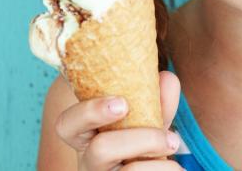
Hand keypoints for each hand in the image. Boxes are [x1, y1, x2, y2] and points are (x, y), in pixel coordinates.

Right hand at [55, 71, 183, 170]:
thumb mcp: (145, 117)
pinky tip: (174, 166)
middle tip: (168, 135)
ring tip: (174, 145)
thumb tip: (167, 79)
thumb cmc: (139, 138)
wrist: (146, 165)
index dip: (89, 112)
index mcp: (85, 135)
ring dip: (158, 157)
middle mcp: (89, 161)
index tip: (122, 104)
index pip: (66, 124)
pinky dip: (167, 170)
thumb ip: (155, 98)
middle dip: (140, 139)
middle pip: (100, 150)